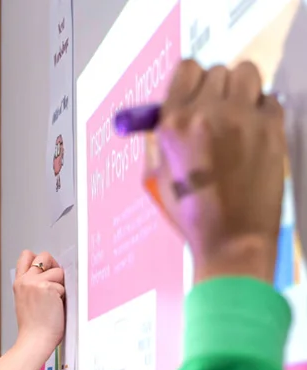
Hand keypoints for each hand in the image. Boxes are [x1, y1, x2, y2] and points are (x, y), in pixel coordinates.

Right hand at [13, 251, 65, 362]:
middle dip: (54, 266)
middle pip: (44, 256)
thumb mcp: (25, 301)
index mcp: (19, 283)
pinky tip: (55, 307)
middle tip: (56, 282)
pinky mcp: (47, 288)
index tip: (45, 270)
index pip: (26, 256)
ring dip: (60, 285)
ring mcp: (35, 283)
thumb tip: (50, 273)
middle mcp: (25, 280)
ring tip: (54, 301)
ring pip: (57, 271)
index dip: (39, 260)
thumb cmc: (33, 327)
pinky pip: (63, 285)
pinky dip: (63, 296)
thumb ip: (33, 285)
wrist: (34, 340)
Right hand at [144, 60, 284, 283]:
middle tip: (215, 112)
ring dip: (241, 89)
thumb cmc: (192, 215)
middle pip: (217, 70)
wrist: (231, 239)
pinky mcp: (271, 127)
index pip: (185, 69)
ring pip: (246, 73)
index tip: (193, 93)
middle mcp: (207, 113)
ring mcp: (243, 118)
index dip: (190, 80)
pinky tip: (253, 133)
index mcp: (173, 125)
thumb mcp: (158, 176)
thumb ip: (162, 138)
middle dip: (215, 89)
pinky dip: (262, 110)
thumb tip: (167, 110)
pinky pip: (269, 99)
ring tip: (237, 115)